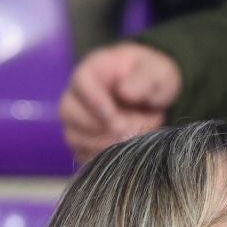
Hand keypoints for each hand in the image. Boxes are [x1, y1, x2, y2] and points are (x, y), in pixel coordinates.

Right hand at [59, 43, 181, 162]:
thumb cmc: (152, 80)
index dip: (96, 103)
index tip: (118, 120)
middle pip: (68, 111)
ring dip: (102, 144)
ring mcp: (76, 119)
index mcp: (93, 70)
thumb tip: (125, 92)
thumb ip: (146, 79)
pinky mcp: (82, 141)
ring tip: (130, 140)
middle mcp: (77, 94)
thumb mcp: (158, 72)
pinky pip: (81, 153)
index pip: (81, 82)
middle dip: (99, 127)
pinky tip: (122, 152)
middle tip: (127, 132)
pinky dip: (102, 157)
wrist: (151, 100)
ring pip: (73, 135)